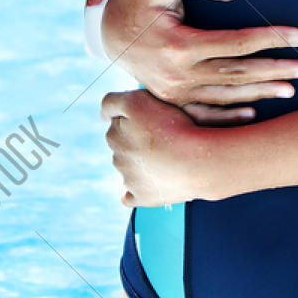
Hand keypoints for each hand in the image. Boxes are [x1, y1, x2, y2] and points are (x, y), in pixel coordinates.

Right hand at [99, 0, 297, 124]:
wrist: (105, 31)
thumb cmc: (136, 0)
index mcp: (179, 45)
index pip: (236, 43)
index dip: (270, 38)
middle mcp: (179, 74)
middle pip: (238, 74)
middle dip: (276, 70)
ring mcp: (175, 92)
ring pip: (227, 96)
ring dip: (261, 92)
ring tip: (291, 89)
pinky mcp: (171, 100)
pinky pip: (206, 112)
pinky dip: (231, 115)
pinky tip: (253, 113)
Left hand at [103, 89, 211, 206]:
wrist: (195, 161)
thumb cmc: (169, 127)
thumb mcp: (137, 100)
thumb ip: (112, 102)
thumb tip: (102, 115)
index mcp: (113, 136)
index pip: (119, 122)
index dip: (137, 117)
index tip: (153, 117)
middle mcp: (117, 159)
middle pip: (124, 146)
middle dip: (137, 140)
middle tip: (162, 135)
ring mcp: (129, 180)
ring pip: (129, 169)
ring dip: (141, 163)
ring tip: (166, 156)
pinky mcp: (142, 197)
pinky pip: (130, 196)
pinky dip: (135, 191)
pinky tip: (144, 184)